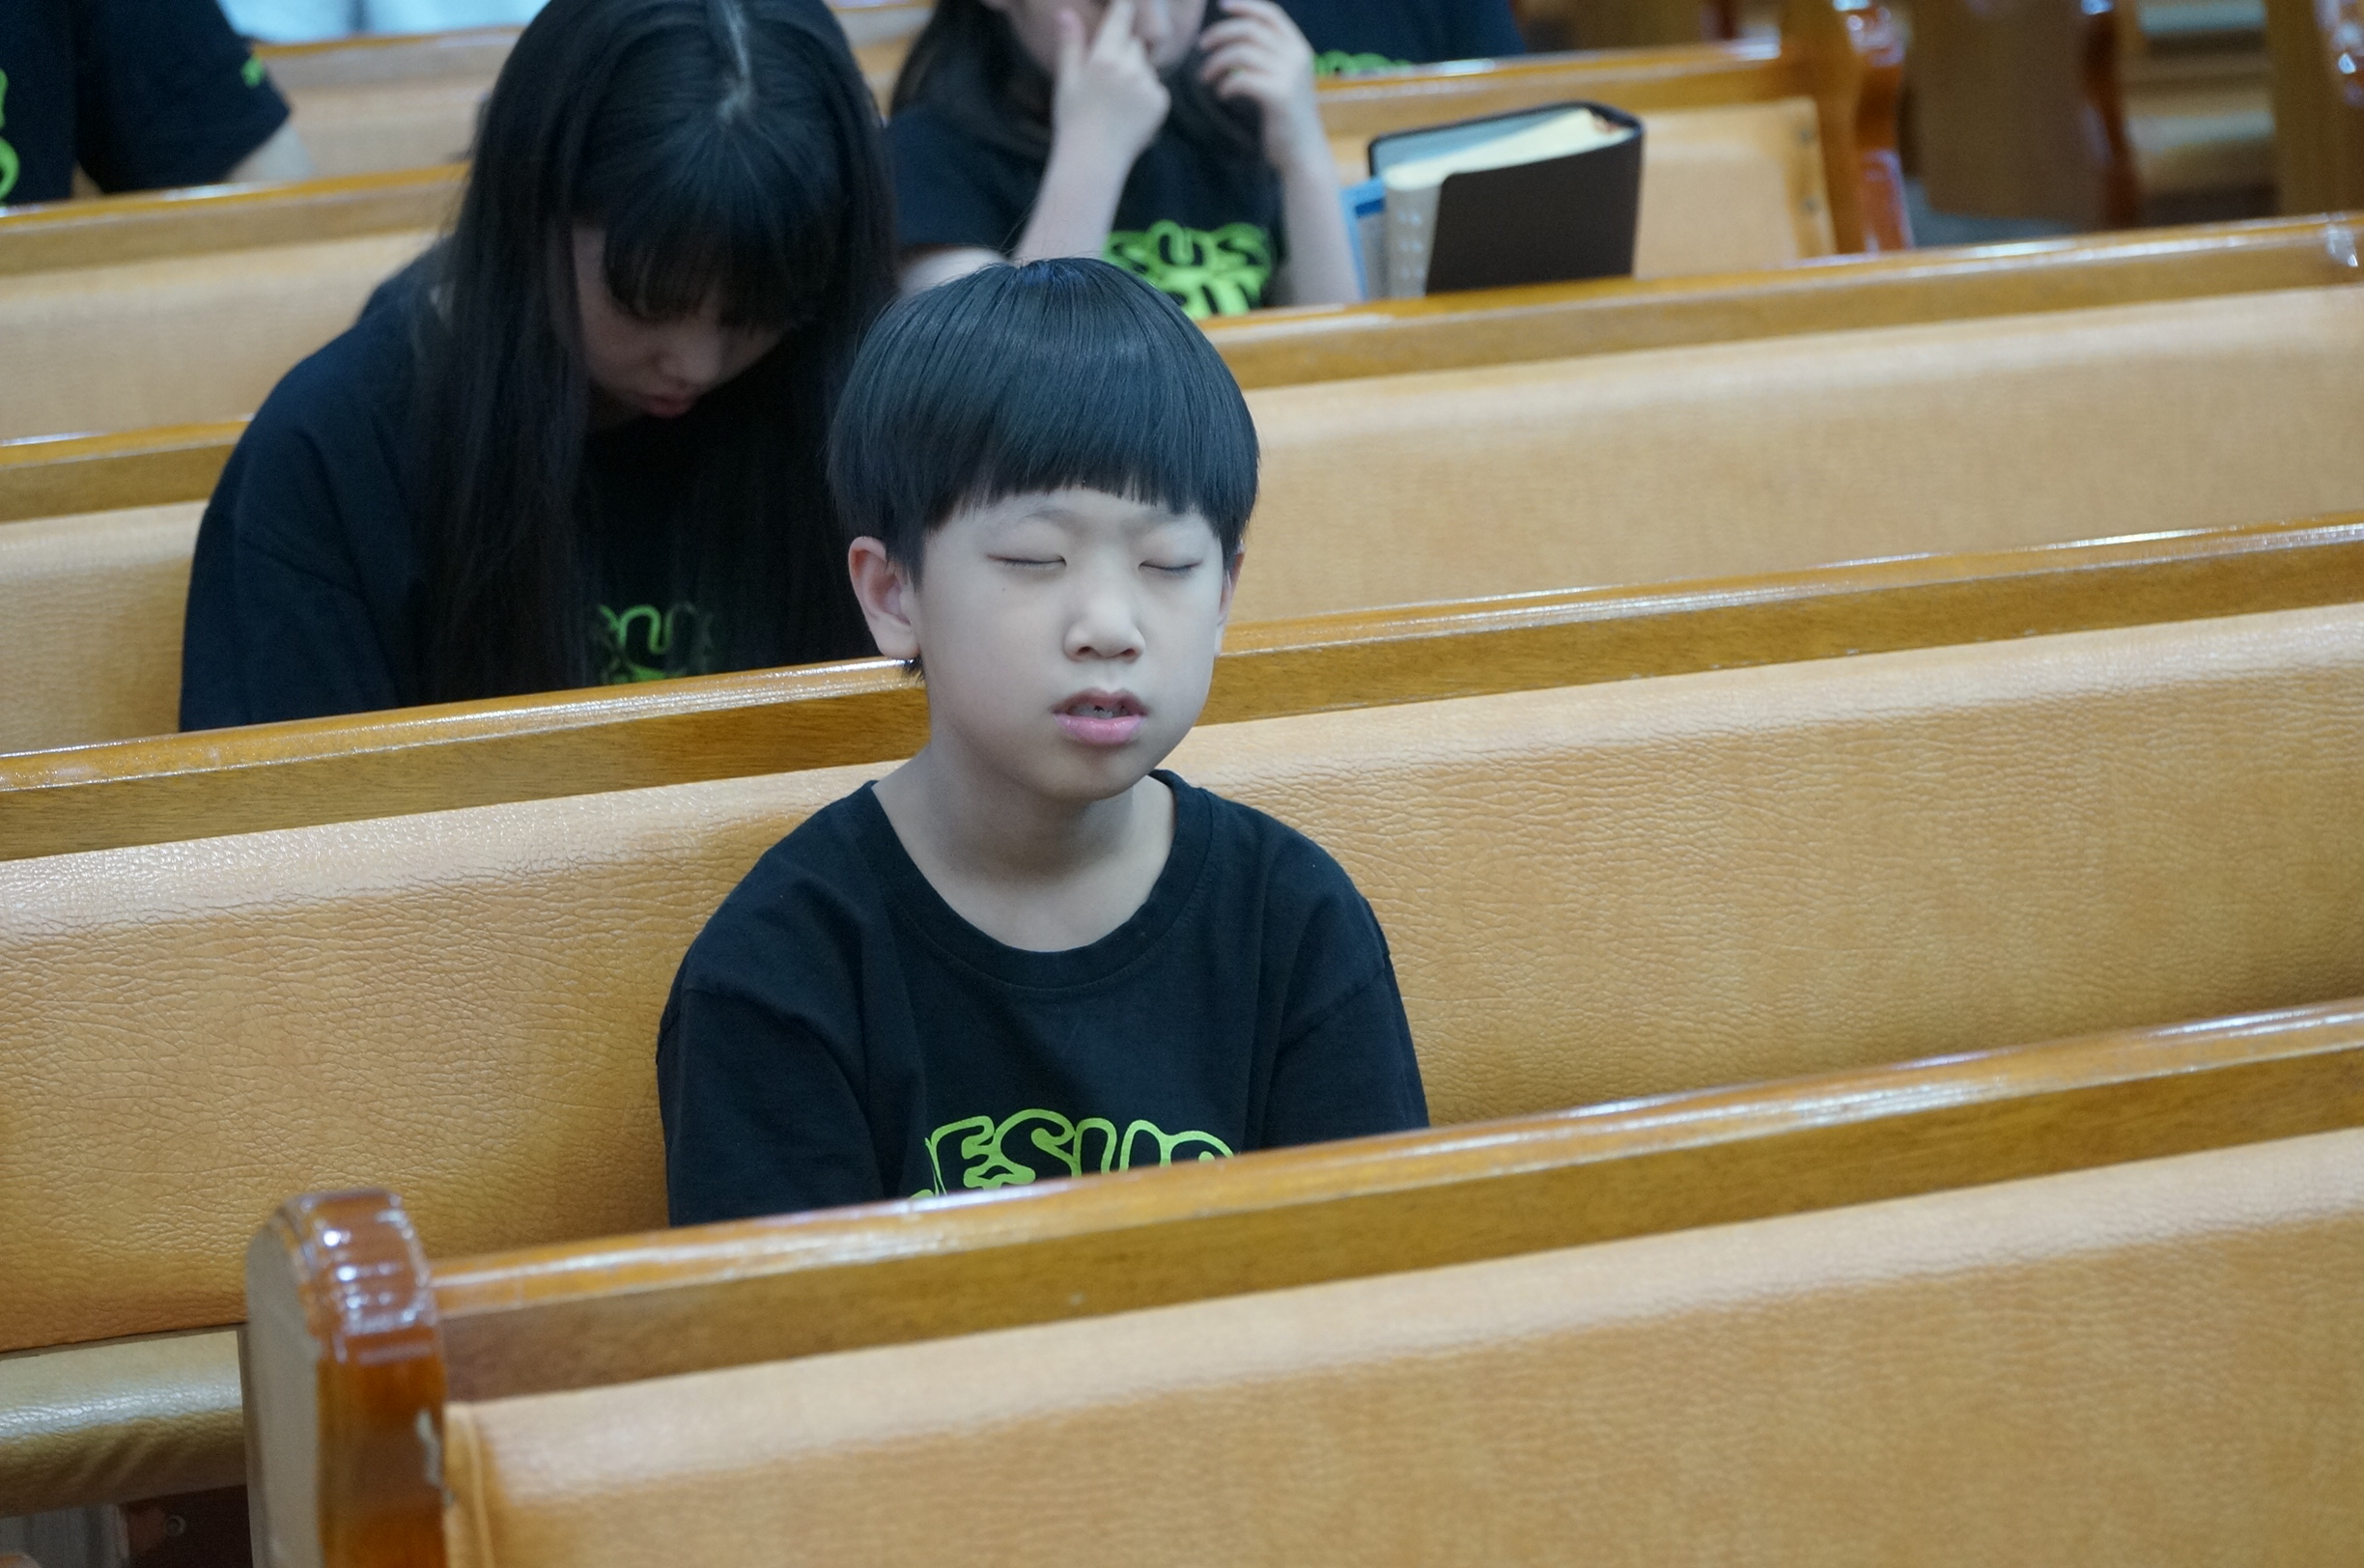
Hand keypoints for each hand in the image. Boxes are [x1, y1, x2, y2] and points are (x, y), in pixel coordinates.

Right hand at [1051, 0, 1172, 170]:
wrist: (1093, 161)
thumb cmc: (1073, 120)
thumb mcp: (1066, 80)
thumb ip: (1070, 44)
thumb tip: (1066, 12)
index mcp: (1104, 58)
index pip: (1121, 17)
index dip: (1124, 7)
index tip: (1126, 3)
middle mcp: (1130, 68)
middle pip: (1135, 43)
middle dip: (1124, 49)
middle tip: (1108, 74)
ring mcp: (1148, 85)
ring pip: (1146, 65)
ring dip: (1136, 72)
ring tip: (1116, 98)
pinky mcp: (1161, 102)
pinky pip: (1155, 86)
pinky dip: (1146, 92)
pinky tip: (1128, 110)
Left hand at [1196, 0, 1325, 171]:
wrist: (1303, 153)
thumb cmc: (1286, 118)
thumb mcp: (1284, 79)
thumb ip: (1269, 57)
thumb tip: (1235, 39)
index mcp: (1299, 49)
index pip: (1270, 14)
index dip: (1244, 6)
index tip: (1220, 6)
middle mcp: (1297, 57)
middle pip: (1250, 30)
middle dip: (1220, 34)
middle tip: (1201, 46)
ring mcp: (1289, 76)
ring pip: (1241, 53)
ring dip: (1216, 62)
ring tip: (1205, 77)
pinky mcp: (1279, 96)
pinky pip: (1241, 80)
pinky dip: (1225, 85)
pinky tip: (1221, 95)